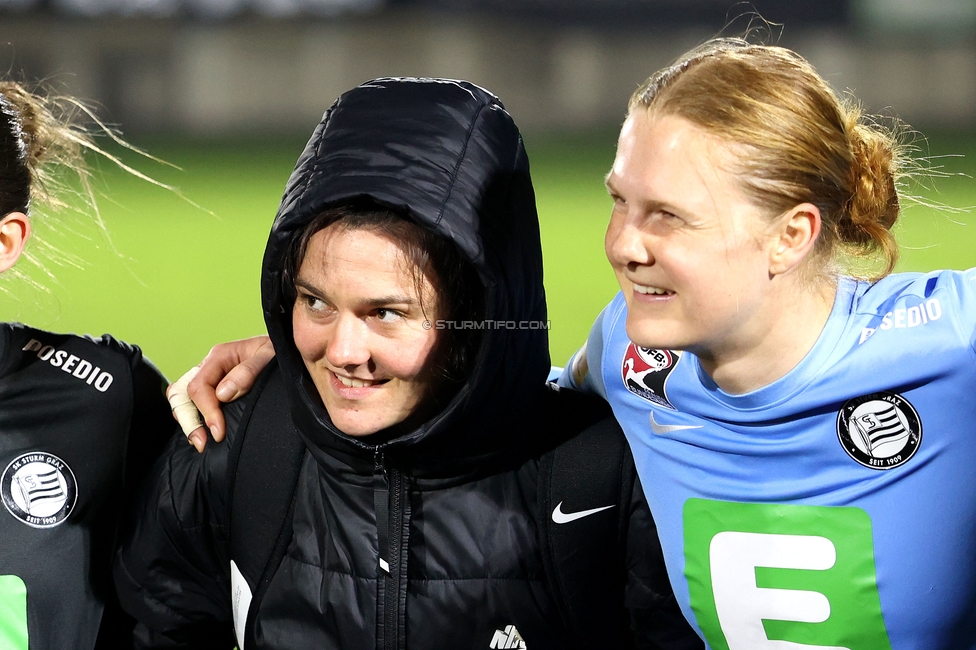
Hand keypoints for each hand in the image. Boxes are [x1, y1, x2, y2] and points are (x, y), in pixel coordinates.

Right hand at [168, 336, 274, 451]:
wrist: (286, 350)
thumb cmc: (277, 352)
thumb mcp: (268, 356)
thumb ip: (247, 372)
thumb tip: (222, 394)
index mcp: (219, 356)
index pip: (199, 386)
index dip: (207, 411)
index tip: (219, 431)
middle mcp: (209, 366)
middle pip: (182, 393)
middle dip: (189, 420)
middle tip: (202, 443)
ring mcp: (210, 378)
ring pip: (183, 399)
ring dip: (188, 421)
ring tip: (201, 442)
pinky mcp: (214, 389)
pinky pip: (194, 404)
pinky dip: (194, 419)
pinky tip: (204, 434)